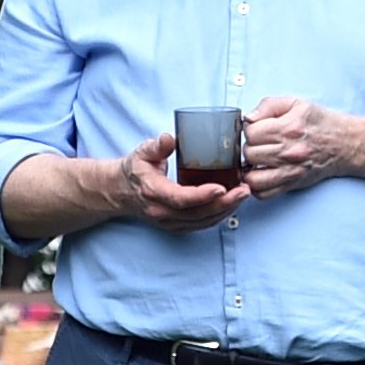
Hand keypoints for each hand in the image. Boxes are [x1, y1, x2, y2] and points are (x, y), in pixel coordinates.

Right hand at [112, 132, 245, 233]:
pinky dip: (218, 216)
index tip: (222, 187)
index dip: (203, 195)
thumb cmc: (134, 169)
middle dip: (224, 203)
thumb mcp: (142, 153)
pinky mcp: (176, 226)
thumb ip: (157, 146)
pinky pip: (201, 225)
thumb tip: (170, 138)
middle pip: (197, 213)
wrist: (120, 192)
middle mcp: (161, 212)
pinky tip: (232, 204)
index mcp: (153, 192)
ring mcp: (169, 222)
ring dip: (225, 210)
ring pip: (202, 222)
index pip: (181, 199)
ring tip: (243, 195)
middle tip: (244, 190)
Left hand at [238, 97, 351, 197]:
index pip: (251, 132)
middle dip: (250, 147)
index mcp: (289, 128)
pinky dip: (257, 187)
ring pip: (253, 178)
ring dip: (250, 169)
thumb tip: (249, 118)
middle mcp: (289, 151)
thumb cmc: (320, 123)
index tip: (257, 130)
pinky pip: (264, 194)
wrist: (344, 144)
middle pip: (249, 153)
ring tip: (256, 161)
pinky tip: (261, 175)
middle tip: (258, 145)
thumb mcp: (296, 103)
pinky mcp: (292, 184)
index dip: (250, 129)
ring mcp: (290, 171)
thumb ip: (269, 105)